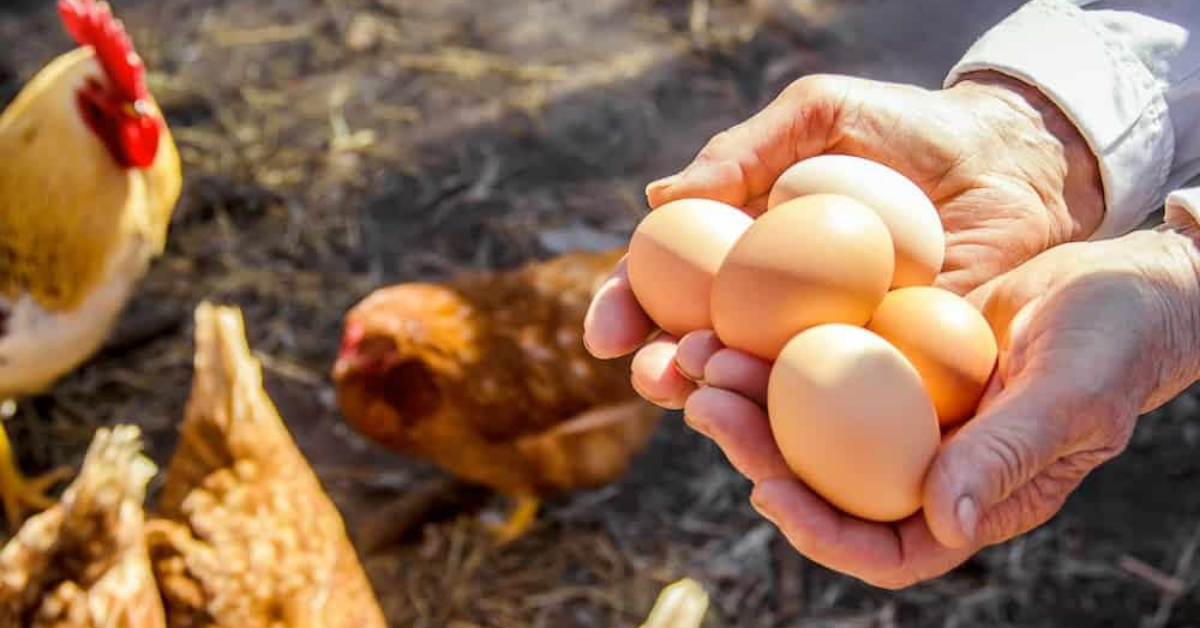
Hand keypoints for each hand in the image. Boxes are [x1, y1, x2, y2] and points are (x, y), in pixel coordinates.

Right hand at [583, 71, 1103, 408]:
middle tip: (656, 377)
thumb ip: (742, 150)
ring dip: (721, 398)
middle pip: (698, 346)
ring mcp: (824, 341)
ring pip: (757, 383)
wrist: (1011, 159)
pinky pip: (835, 401)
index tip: (607, 335)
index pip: (667, 284)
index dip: (627, 310)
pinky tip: (780, 421)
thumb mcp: (820, 116)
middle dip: (663, 369)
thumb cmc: (908, 129)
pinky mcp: (883, 370)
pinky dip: (802, 417)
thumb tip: (659, 198)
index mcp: (742, 248)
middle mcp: (772, 303)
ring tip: (704, 393)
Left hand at [677, 218, 1199, 588]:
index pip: (883, 548)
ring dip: (750, 396)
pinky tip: (734, 318)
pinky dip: (776, 348)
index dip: (819, 531)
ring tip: (701, 353)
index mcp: (968, 500)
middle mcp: (923, 466)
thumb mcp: (1071, 395)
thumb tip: (945, 522)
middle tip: (705, 402)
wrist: (1120, 281)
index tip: (767, 488)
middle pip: (823, 484)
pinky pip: (821, 364)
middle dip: (756, 449)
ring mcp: (900, 413)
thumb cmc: (1115, 343)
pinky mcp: (885, 361)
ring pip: (808, 423)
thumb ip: (1010, 455)